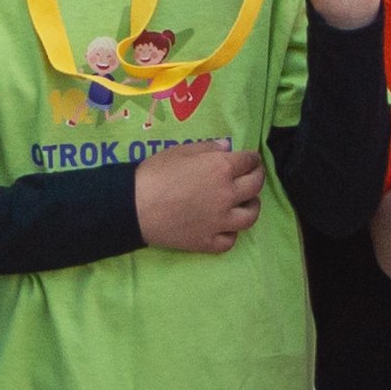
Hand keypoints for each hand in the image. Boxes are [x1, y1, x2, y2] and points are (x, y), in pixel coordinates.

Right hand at [133, 141, 264, 254]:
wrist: (134, 207)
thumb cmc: (155, 173)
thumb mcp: (180, 151)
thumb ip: (208, 148)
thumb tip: (227, 147)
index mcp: (221, 168)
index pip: (249, 161)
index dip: (252, 158)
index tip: (250, 159)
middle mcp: (227, 194)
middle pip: (255, 186)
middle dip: (257, 177)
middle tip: (252, 175)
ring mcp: (220, 221)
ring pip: (250, 216)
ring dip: (251, 206)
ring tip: (245, 203)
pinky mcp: (208, 241)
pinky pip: (231, 240)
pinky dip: (231, 232)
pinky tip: (224, 226)